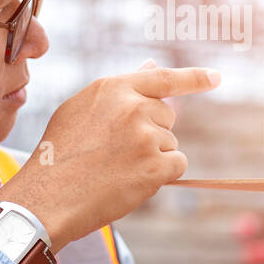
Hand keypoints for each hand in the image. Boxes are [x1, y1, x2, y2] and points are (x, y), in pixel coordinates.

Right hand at [0, 60, 219, 252]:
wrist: (47, 197)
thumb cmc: (59, 155)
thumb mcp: (81, 110)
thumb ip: (119, 90)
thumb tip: (151, 65)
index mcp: (112, 87)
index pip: (163, 77)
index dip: (194, 78)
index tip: (216, 77)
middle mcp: (132, 106)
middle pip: (167, 116)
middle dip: (151, 133)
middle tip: (116, 152)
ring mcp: (145, 136)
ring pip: (170, 143)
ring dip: (152, 157)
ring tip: (115, 169)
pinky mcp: (155, 165)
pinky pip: (177, 164)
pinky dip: (162, 175)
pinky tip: (132, 181)